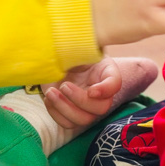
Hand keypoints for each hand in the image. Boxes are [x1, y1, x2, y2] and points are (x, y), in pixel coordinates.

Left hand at [41, 56, 157, 128]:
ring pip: (83, 120)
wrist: (56, 58)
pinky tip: (49, 98)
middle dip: (80, 100)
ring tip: (51, 93)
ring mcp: (86, 106)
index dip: (106, 90)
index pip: (115, 84)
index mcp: (106, 72)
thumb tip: (76, 42)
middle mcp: (100, 92)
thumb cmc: (70, 49)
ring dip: (65, 109)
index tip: (91, 89)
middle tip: (64, 85)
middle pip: (101, 108)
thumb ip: (82, 45)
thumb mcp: (78, 45)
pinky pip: (67, 124)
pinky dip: (56, 113)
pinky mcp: (71, 113)